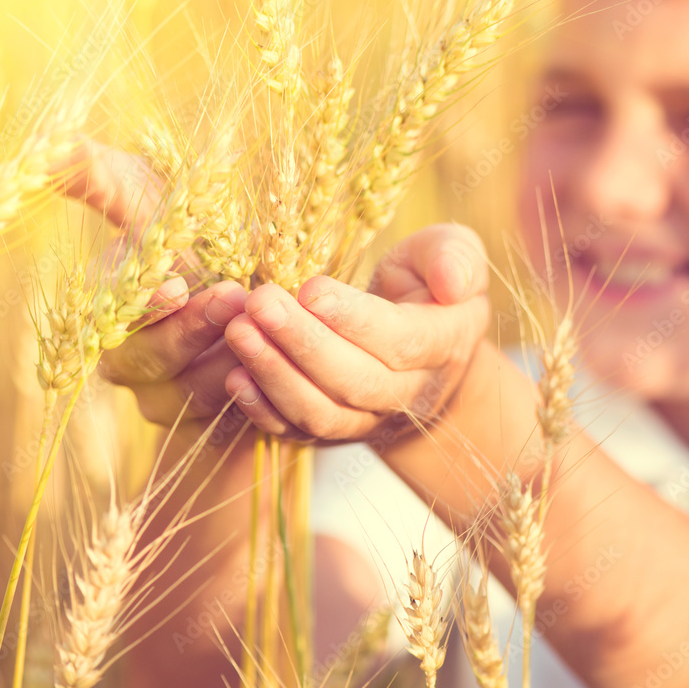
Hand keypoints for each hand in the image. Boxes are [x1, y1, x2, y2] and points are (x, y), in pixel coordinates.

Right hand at [60, 137, 248, 427]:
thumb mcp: (152, 194)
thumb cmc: (195, 227)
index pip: (105, 316)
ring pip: (183, 397)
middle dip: (190, 330)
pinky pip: (221, 424)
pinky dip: (247, 397)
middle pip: (144, 362)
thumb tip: (47, 144)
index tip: (173, 284)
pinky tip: (273, 368)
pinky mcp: (205, 423)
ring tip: (261, 324)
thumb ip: (100, 176)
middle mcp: (125, 356)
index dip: (139, 306)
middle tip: (235, 296)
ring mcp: (163, 396)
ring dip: (223, 362)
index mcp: (105, 304)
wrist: (254, 284)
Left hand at [220, 224, 489, 441]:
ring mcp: (369, 420)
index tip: (310, 288)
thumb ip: (455, 257)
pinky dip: (263, 411)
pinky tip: (233, 377)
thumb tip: (451, 283)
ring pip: (322, 412)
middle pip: (354, 380)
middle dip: (302, 342)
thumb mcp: (454, 255)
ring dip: (274, 374)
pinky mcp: (334, 432)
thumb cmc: (430, 287)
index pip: (400, 341)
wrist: (425, 356)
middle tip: (258, 303)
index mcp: (443, 344)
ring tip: (238, 331)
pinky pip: (297, 432)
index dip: (355, 319)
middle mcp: (409, 393)